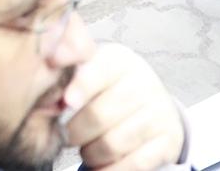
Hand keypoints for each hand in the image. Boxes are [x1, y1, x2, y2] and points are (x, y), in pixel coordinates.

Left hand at [61, 43, 186, 170]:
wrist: (150, 106)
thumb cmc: (108, 88)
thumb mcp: (90, 69)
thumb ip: (68, 67)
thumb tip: (51, 61)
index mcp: (119, 60)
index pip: (97, 72)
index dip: (80, 87)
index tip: (66, 102)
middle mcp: (143, 83)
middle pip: (99, 116)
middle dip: (74, 133)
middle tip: (67, 137)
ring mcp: (159, 113)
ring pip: (112, 144)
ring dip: (91, 154)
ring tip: (86, 150)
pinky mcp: (168, 140)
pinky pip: (134, 164)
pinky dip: (111, 170)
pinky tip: (101, 167)